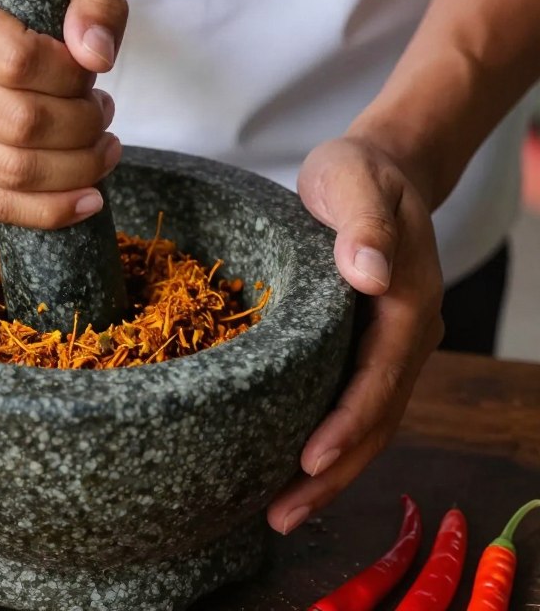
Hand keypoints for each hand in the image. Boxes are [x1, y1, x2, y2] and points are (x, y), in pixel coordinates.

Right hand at [0, 0, 128, 227]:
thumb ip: (96, 7)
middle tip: (103, 115)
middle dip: (82, 127)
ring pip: (12, 171)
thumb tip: (97, 55)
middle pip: (20, 124)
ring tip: (100, 147)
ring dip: (76, 168)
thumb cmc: (19, 16)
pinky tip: (88, 199)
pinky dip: (51, 210)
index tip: (90, 75)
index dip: (71, 78)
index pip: (18, 61)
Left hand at [267, 137, 444, 533]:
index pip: (379, 377)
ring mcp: (390, 345)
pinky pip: (352, 405)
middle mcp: (407, 334)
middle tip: (282, 515)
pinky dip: (327, 440)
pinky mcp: (366, 348)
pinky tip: (289, 467)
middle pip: (375, 418)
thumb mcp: (355, 180)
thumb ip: (364, 223)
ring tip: (281, 512)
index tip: (308, 462)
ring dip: (329, 471)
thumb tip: (369, 273)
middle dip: (332, 473)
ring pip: (366, 422)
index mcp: (406, 301)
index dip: (347, 424)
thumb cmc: (359, 174)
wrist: (379, 171)